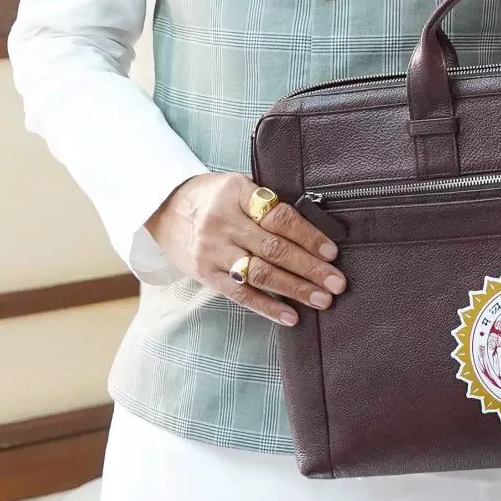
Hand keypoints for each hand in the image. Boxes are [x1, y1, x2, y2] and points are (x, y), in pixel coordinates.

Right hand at [143, 171, 345, 326]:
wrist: (163, 208)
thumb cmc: (212, 196)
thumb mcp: (237, 184)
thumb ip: (268, 201)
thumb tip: (315, 223)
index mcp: (237, 194)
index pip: (279, 217)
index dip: (308, 236)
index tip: (331, 252)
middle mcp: (223, 223)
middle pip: (274, 249)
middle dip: (309, 268)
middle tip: (337, 283)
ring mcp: (212, 251)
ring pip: (260, 274)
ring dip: (295, 289)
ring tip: (322, 300)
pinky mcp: (206, 274)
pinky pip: (240, 294)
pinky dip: (267, 307)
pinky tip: (290, 316)